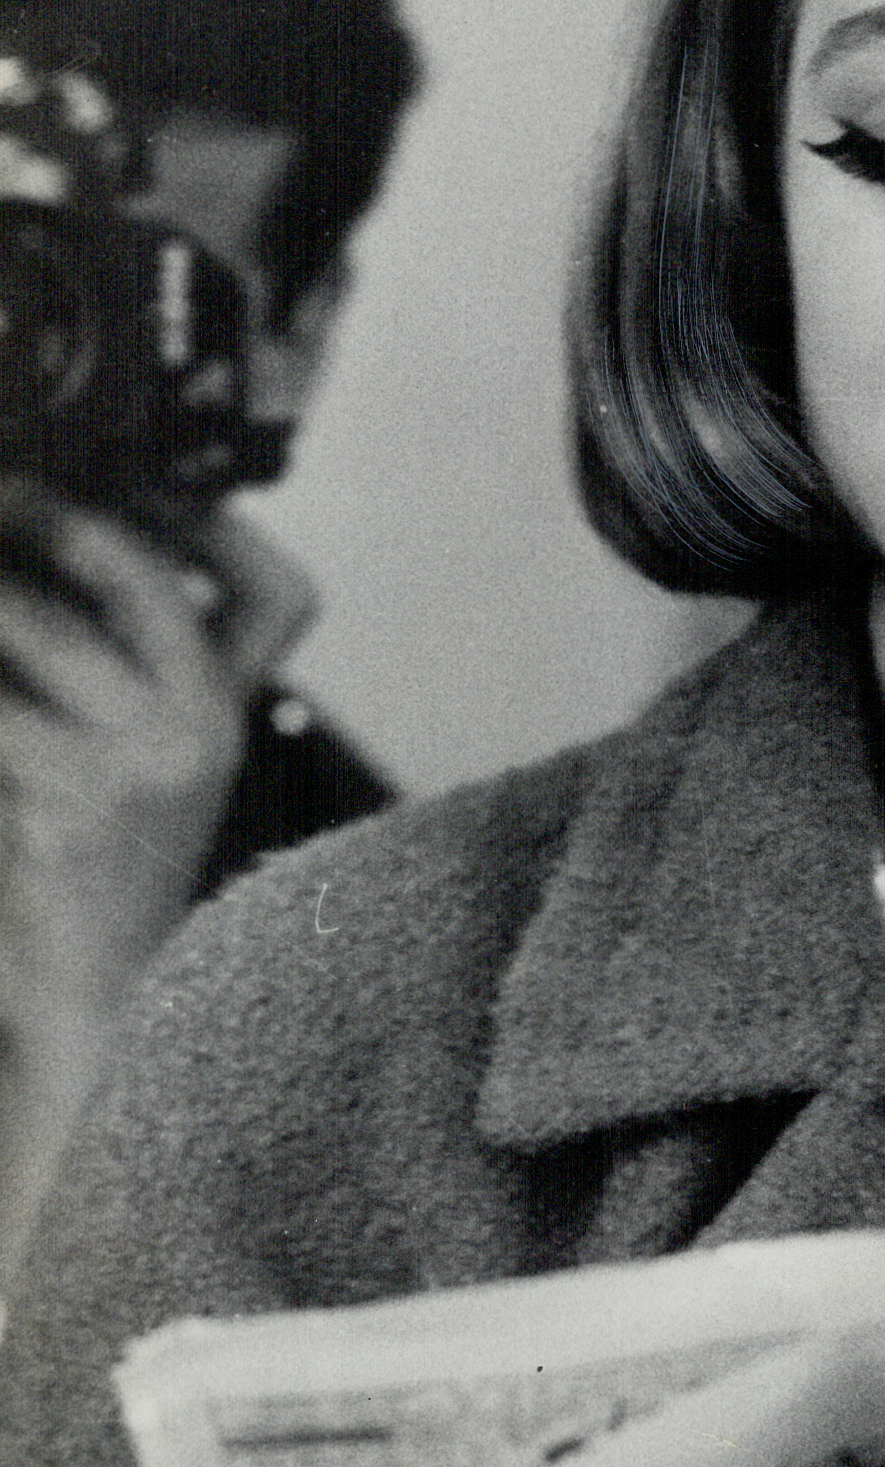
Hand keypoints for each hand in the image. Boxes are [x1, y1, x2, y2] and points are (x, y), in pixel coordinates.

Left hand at [0, 485, 314, 1241]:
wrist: (99, 990)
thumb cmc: (113, 861)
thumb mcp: (163, 754)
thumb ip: (148, 663)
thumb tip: (72, 545)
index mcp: (236, 713)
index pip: (276, 595)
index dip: (211, 523)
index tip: (131, 477)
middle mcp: (205, 733)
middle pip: (141, 582)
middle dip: (57, 519)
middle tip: (9, 497)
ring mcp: (132, 770)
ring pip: (35, 632)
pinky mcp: (58, 806)